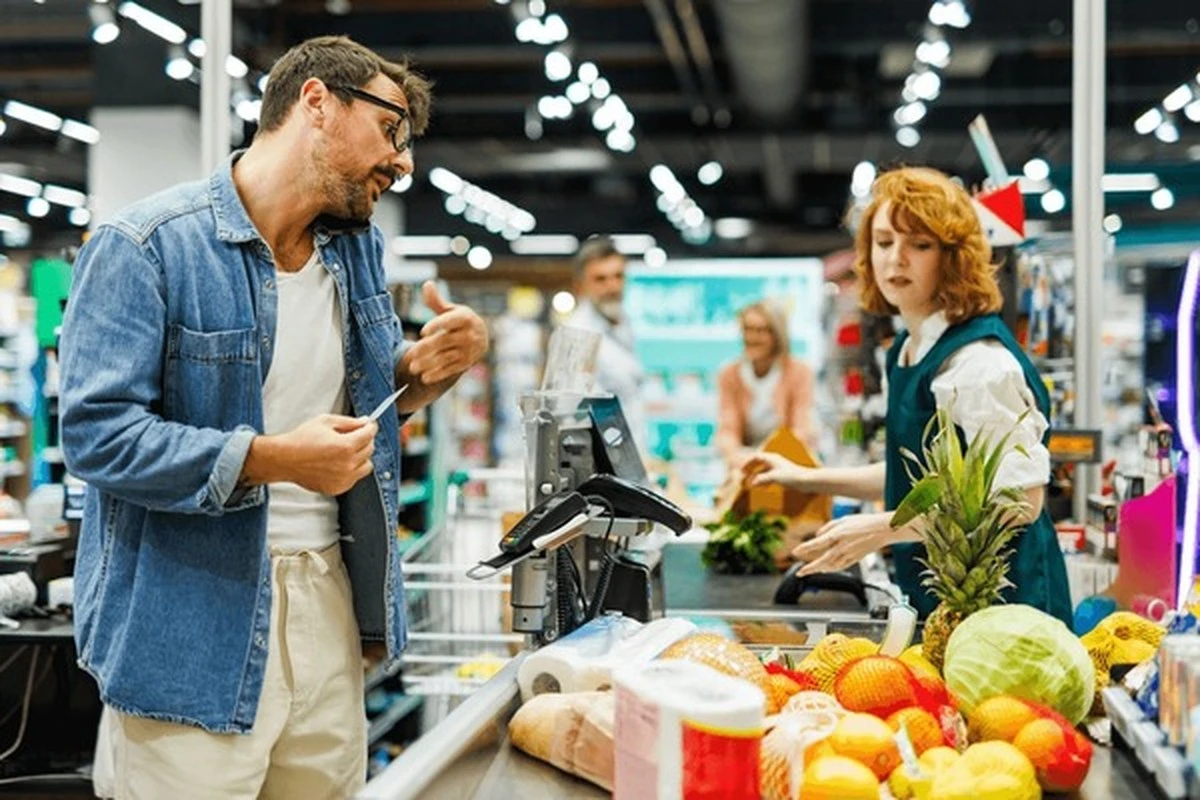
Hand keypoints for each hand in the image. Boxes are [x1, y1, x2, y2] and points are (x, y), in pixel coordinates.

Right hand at [250, 414, 377, 495]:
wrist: (284, 459)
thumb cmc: (301, 440)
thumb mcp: (326, 421)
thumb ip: (349, 422)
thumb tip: (364, 422)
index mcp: (346, 446)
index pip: (370, 434)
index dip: (370, 427)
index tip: (368, 425)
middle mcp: (348, 464)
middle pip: (370, 449)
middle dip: (365, 440)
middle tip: (354, 436)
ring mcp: (344, 478)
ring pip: (366, 466)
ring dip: (361, 457)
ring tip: (346, 451)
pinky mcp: (338, 488)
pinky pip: (354, 478)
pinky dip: (352, 470)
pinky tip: (339, 463)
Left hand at [405, 282, 488, 383]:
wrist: (481, 338)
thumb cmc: (459, 321)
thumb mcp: (451, 310)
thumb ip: (436, 301)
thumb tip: (427, 284)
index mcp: (464, 318)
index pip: (450, 322)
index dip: (437, 326)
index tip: (422, 332)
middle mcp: (468, 335)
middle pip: (444, 342)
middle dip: (426, 349)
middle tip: (410, 354)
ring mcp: (468, 351)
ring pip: (446, 358)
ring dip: (429, 364)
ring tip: (413, 368)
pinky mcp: (466, 364)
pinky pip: (451, 370)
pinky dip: (438, 375)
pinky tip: (424, 378)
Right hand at [743, 452, 816, 490]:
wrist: (807, 480)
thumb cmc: (791, 476)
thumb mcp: (774, 477)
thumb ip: (761, 479)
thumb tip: (751, 483)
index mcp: (772, 458)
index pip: (755, 457)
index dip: (747, 463)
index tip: (741, 471)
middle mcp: (775, 461)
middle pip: (759, 462)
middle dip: (750, 469)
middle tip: (743, 476)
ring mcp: (779, 467)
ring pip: (764, 470)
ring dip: (756, 475)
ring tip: (751, 484)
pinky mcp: (784, 474)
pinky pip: (770, 475)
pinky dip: (764, 480)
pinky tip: (763, 487)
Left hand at [791, 511, 896, 576]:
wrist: (883, 530)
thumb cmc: (864, 522)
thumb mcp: (843, 519)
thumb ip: (828, 527)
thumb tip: (817, 535)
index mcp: (838, 535)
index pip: (817, 543)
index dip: (804, 548)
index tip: (794, 552)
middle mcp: (842, 547)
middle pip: (822, 561)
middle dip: (810, 568)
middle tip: (799, 573)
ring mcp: (849, 555)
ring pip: (831, 566)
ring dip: (819, 570)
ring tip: (809, 571)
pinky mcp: (855, 559)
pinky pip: (840, 567)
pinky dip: (831, 569)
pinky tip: (825, 570)